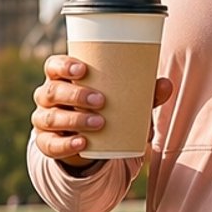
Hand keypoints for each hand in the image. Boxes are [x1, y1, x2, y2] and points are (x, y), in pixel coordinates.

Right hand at [31, 55, 174, 165]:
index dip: (63, 65)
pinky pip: (50, 145)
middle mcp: (48, 97)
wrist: (89, 140)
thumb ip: (143, 93)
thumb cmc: (104, 107)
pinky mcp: (46, 143)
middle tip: (101, 101)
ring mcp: (44, 120)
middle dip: (75, 95)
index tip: (83, 70)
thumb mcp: (122, 99)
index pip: (53, 66)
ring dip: (74, 120)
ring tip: (99, 123)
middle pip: (51, 91)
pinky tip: (82, 143)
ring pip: (49, 118)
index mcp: (62, 78)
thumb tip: (167, 84)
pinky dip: (66, 144)